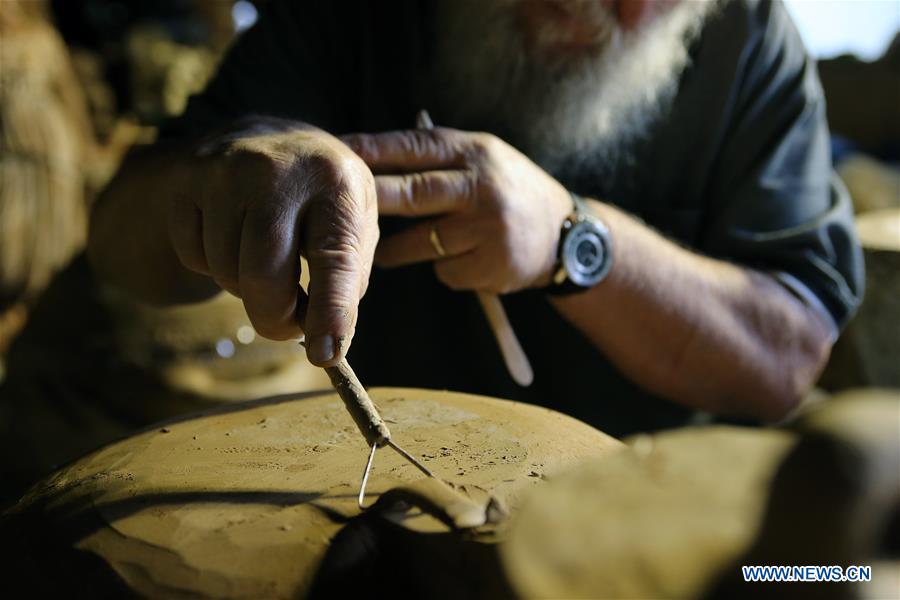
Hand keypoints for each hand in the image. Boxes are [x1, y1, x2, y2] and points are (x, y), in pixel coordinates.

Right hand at [168, 120, 377, 365]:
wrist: (269, 139)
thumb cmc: (321, 199)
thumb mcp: (353, 227)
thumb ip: (346, 285)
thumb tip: (327, 347)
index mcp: (336, 182)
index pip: (333, 258)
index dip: (330, 312)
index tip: (325, 355)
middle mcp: (279, 170)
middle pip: (264, 274)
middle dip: (275, 319)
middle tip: (288, 326)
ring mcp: (226, 171)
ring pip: (226, 271)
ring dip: (246, 290)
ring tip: (267, 264)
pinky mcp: (188, 180)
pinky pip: (194, 256)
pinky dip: (214, 266)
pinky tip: (235, 241)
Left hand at [343, 128, 572, 293]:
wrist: (567, 235)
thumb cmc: (509, 190)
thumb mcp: (484, 158)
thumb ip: (439, 157)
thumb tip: (369, 158)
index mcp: (476, 153)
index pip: (416, 147)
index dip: (375, 150)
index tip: (339, 152)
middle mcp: (483, 189)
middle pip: (415, 193)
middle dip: (373, 199)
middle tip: (337, 207)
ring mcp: (489, 230)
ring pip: (422, 242)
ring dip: (394, 249)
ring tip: (381, 251)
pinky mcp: (492, 266)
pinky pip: (445, 270)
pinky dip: (444, 267)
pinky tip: (464, 258)